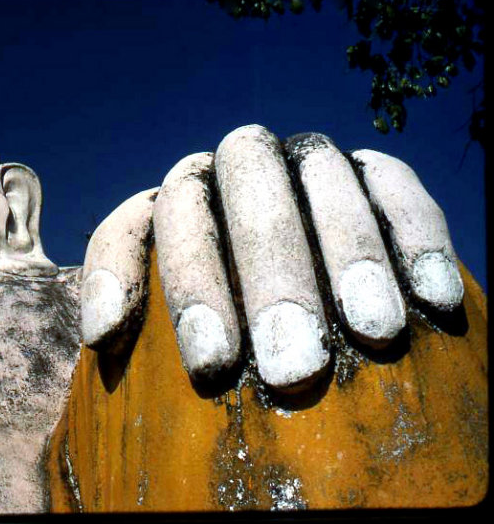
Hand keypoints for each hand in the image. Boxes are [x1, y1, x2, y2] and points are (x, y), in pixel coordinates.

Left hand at [80, 126, 463, 392]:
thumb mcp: (190, 338)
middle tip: (287, 371)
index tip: (133, 347)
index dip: (122, 278)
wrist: (324, 301)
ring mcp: (303, 165)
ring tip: (372, 334)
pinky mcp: (373, 174)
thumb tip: (104, 352)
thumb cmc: (239, 343)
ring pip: (318, 183)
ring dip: (345, 256)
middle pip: (237, 199)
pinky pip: (395, 188)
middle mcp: (233, 172)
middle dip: (262, 281)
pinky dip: (413, 238)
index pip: (134, 227)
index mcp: (175, 210)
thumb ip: (140, 333)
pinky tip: (430, 301)